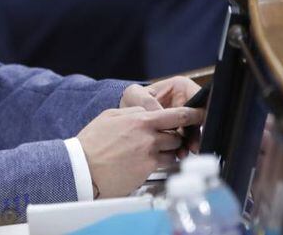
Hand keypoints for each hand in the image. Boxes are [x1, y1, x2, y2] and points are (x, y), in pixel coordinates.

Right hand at [77, 106, 203, 197]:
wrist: (83, 167)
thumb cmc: (92, 142)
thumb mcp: (109, 116)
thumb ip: (131, 113)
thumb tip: (145, 113)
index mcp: (139, 119)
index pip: (174, 115)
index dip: (191, 114)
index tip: (199, 114)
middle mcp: (148, 136)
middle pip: (176, 134)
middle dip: (173, 136)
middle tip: (165, 139)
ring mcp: (149, 154)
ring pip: (172, 151)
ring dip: (168, 151)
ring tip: (151, 152)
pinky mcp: (148, 170)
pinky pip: (165, 165)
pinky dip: (161, 163)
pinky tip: (147, 162)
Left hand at [121, 77, 204, 155]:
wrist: (125, 116)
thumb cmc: (131, 99)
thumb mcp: (135, 94)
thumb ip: (148, 102)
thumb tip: (160, 115)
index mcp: (181, 86)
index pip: (200, 97)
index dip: (201, 112)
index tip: (199, 124)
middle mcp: (186, 101)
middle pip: (200, 117)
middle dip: (196, 132)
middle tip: (192, 144)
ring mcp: (184, 118)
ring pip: (194, 131)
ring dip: (190, 143)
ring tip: (182, 152)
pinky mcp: (180, 132)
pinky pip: (186, 140)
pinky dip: (182, 148)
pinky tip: (177, 154)